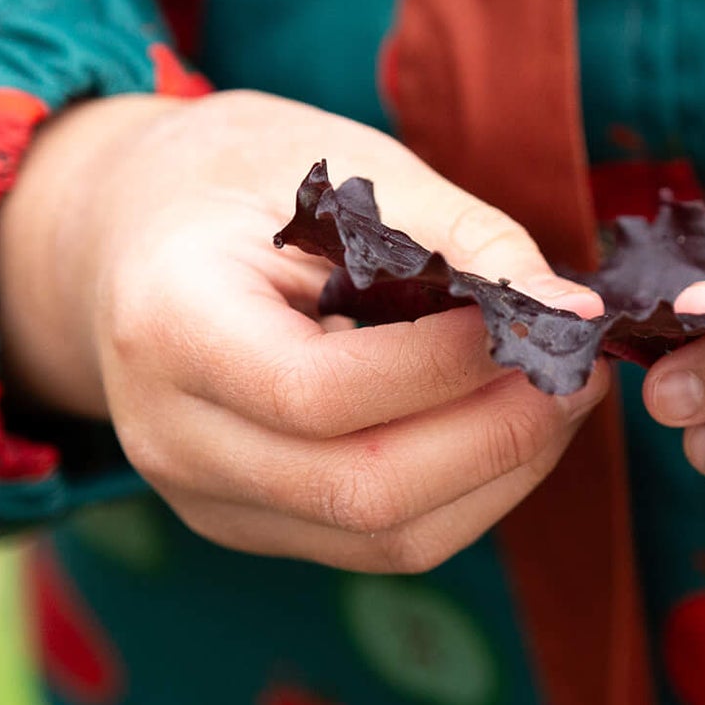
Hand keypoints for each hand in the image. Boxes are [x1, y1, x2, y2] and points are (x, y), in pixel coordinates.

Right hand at [0, 88, 610, 571]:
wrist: (123, 234)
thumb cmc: (236, 178)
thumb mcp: (336, 162)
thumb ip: (454, 232)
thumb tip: (569, 310)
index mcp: (167, 326)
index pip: (322, 393)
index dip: (450, 368)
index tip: (546, 318)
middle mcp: (172, 438)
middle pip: (361, 492)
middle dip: (500, 436)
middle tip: (581, 369)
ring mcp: (206, 499)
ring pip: (385, 538)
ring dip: (501, 474)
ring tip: (563, 393)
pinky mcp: (251, 523)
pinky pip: (380, 542)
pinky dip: (469, 491)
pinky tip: (511, 423)